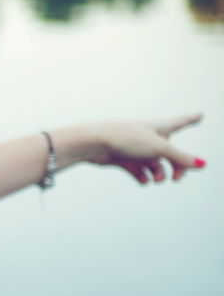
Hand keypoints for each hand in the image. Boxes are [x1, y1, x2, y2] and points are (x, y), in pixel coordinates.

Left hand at [74, 113, 205, 184]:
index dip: (191, 118)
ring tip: (157, 179)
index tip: (200, 115)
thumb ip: (181, 157)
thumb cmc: (127, 139)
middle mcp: (149, 137)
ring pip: (155, 164)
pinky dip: (143, 177)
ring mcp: (136, 149)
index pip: (181, 121)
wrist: (94, 143)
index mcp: (160, 127)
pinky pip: (139, 171)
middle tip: (177, 178)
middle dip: (177, 166)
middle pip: (170, 153)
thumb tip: (202, 165)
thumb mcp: (159, 148)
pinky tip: (143, 180)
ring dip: (159, 173)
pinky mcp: (123, 159)